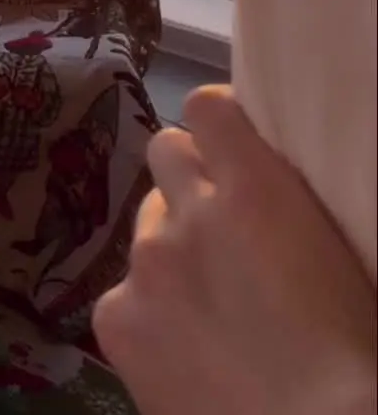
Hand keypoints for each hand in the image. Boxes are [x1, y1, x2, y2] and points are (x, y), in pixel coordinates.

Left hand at [93, 85, 375, 414]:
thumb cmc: (352, 358)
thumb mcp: (338, 257)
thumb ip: (288, 209)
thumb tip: (270, 196)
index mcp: (255, 192)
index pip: (207, 108)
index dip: (220, 124)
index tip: (236, 146)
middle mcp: (186, 215)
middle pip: (165, 152)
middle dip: (190, 176)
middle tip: (219, 221)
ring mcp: (143, 267)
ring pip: (146, 227)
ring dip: (172, 246)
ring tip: (206, 299)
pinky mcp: (114, 320)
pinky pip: (123, 294)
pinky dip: (147, 312)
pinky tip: (180, 350)